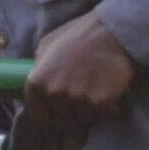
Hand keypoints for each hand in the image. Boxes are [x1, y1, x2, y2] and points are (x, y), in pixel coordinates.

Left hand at [24, 10, 137, 126]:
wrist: (111, 31)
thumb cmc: (79, 34)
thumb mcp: (47, 44)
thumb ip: (39, 65)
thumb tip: (38, 76)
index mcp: (36, 82)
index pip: (38, 115)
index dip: (50, 112)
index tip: (58, 108)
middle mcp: (53, 93)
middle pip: (63, 117)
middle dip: (72, 109)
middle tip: (83, 94)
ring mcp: (77, 98)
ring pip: (83, 117)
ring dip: (90, 108)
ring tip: (96, 90)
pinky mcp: (100, 101)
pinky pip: (102, 113)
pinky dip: (108, 106)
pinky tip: (110, 91)